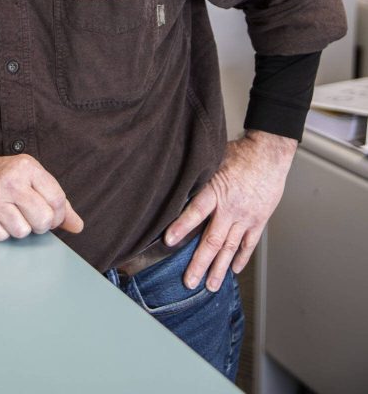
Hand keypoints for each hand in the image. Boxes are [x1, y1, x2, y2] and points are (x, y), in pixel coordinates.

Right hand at [0, 148, 83, 241]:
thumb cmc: (3, 177)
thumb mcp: (31, 177)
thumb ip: (57, 200)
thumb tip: (77, 226)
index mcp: (27, 167)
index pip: (57, 199)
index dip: (59, 215)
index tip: (52, 216)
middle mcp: (10, 181)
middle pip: (43, 219)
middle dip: (41, 225)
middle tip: (31, 217)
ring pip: (23, 232)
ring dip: (20, 228)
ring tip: (12, 215)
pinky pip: (3, 237)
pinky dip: (2, 232)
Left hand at [164, 130, 296, 291]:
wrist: (270, 154)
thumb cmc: (240, 153)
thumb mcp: (214, 160)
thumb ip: (199, 178)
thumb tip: (178, 185)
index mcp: (217, 191)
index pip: (196, 212)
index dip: (181, 227)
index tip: (168, 241)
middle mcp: (231, 209)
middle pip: (212, 240)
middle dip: (199, 263)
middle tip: (189, 282)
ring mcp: (246, 217)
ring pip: (230, 248)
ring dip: (219, 268)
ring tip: (210, 286)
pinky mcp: (259, 220)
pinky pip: (249, 244)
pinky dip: (241, 258)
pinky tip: (234, 270)